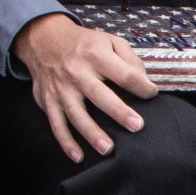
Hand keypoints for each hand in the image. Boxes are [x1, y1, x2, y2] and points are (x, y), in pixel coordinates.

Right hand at [12, 11, 156, 162]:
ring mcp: (60, 87)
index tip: (152, 94)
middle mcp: (76, 71)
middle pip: (98, 93)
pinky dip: (65, 141)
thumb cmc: (83, 43)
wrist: (42, 37)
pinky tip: (78, 157)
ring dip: (91, 132)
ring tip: (108, 149)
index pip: (123, 73)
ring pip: (75, 113)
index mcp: (95, 54)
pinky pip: (56, 123)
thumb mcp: (109, 40)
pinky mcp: (48, 99)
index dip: (141, 85)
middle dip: (117, 111)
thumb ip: (129, 59)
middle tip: (136, 126)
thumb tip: (144, 83)